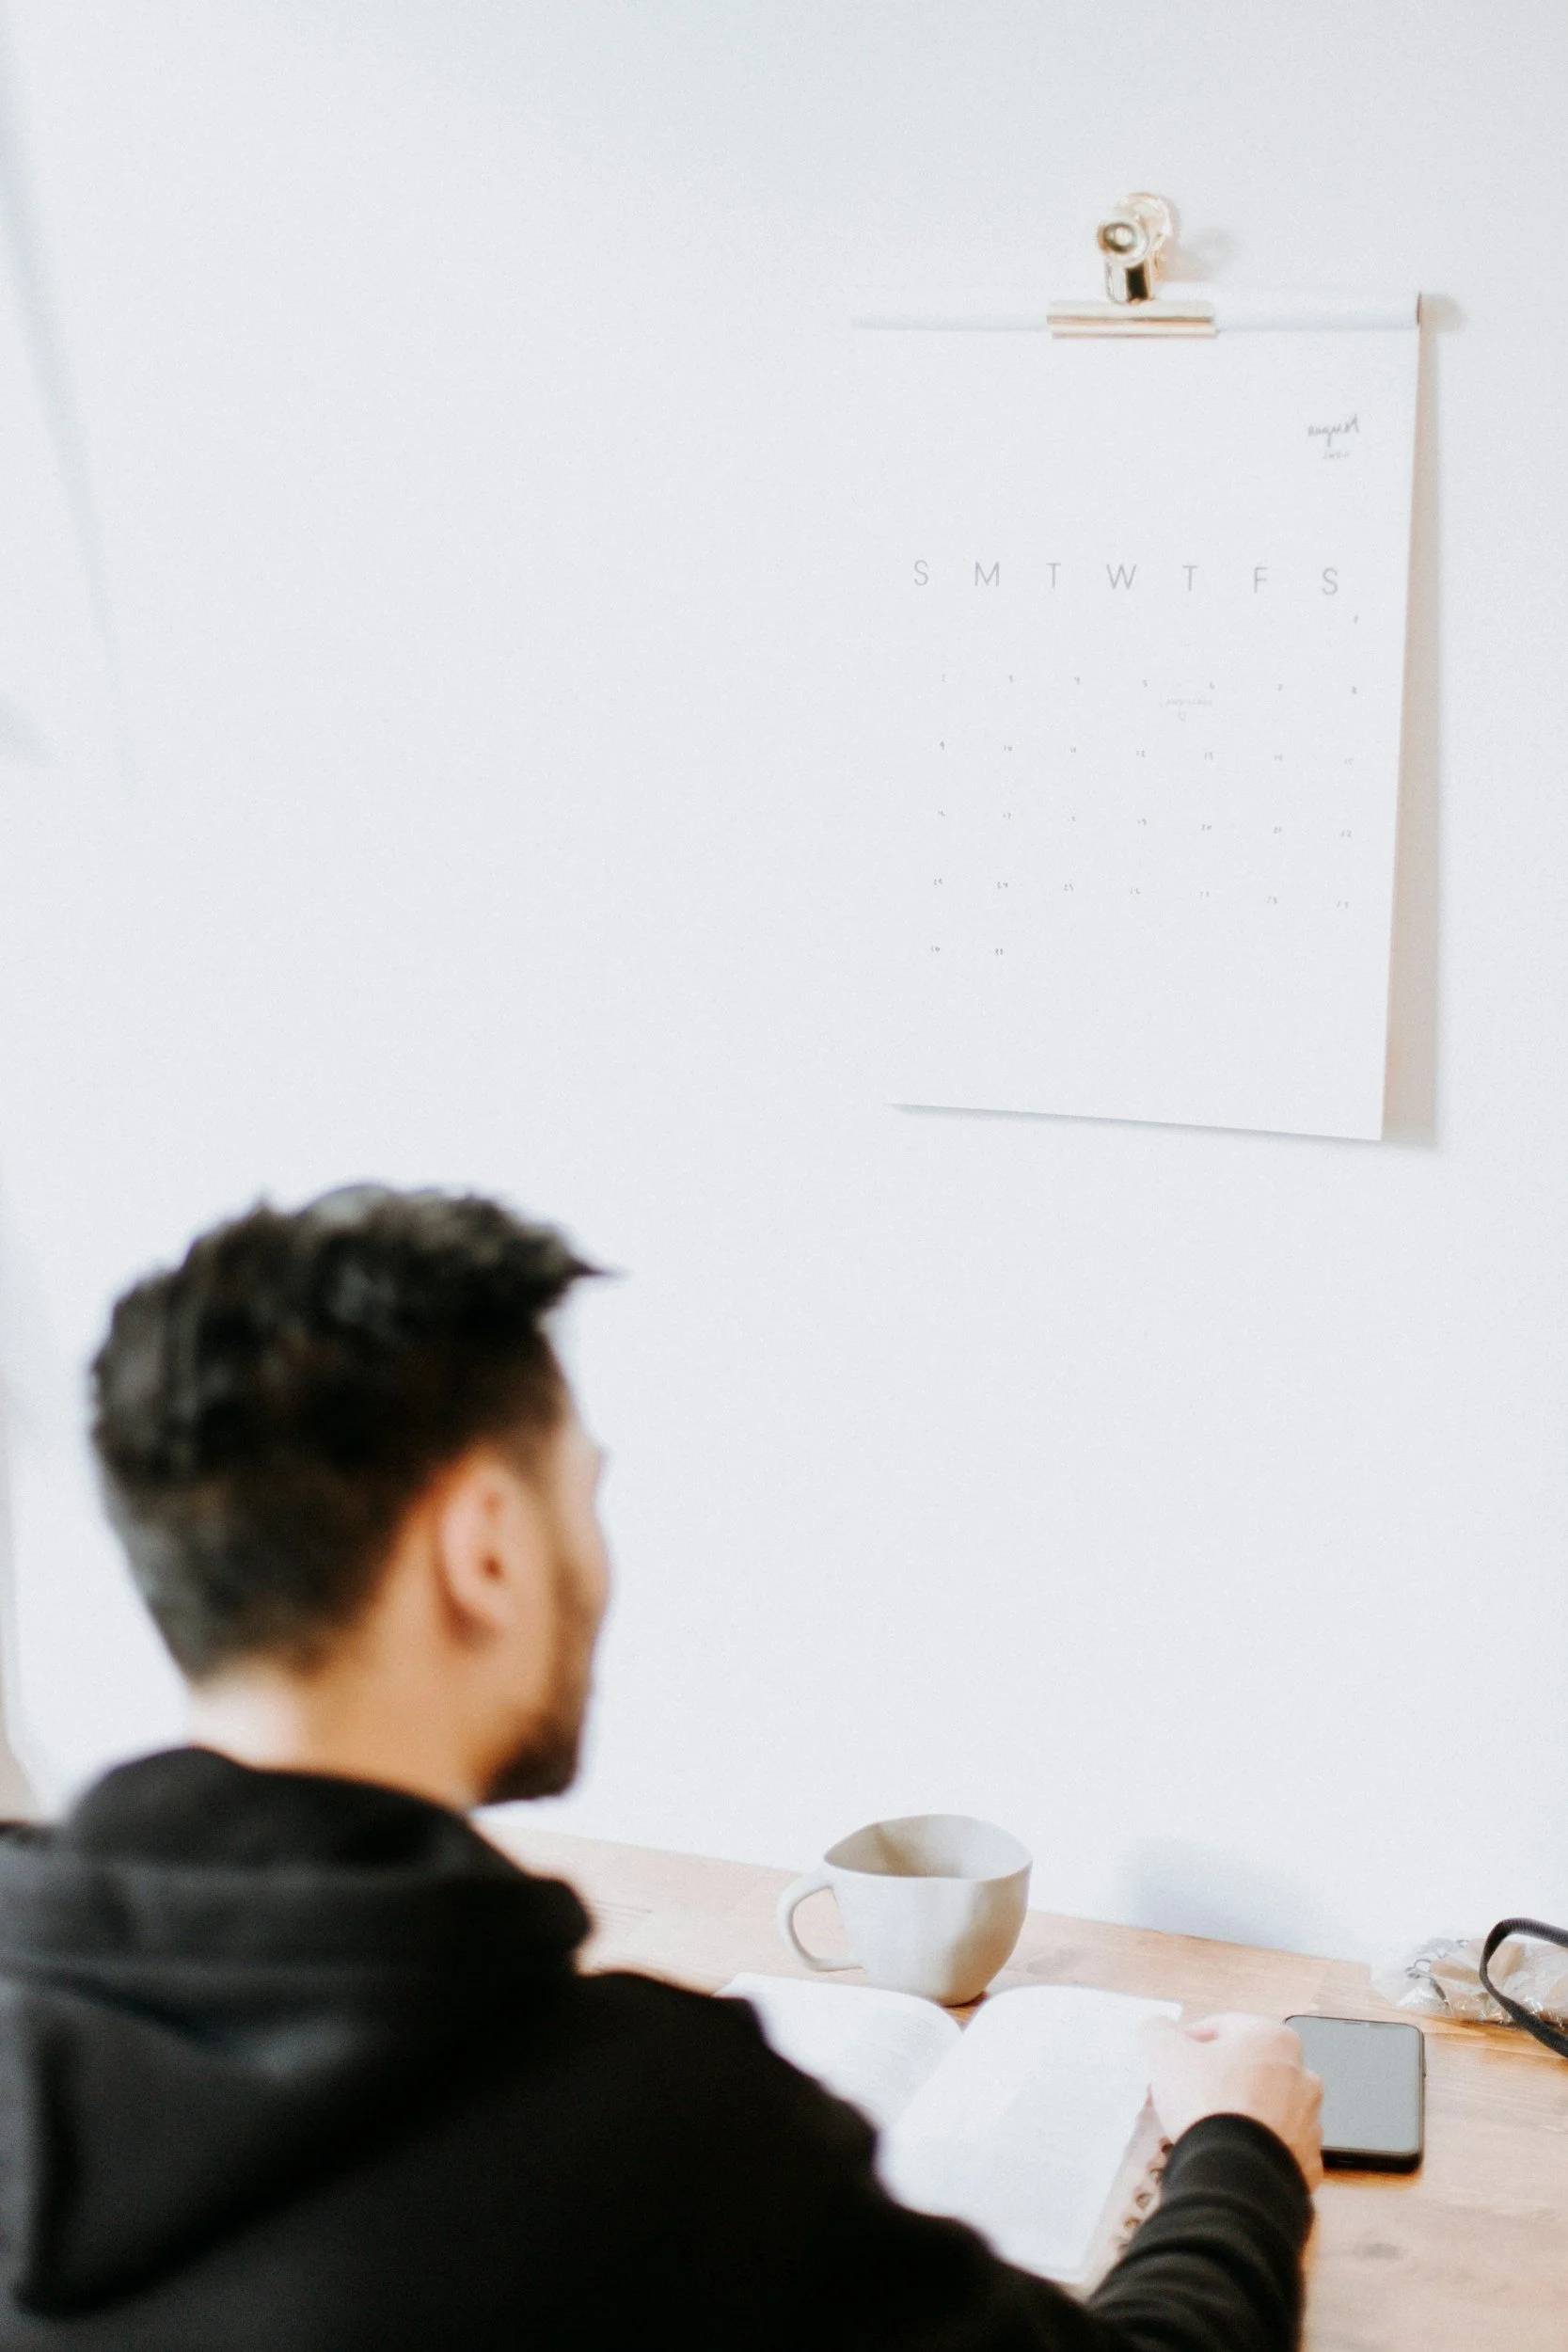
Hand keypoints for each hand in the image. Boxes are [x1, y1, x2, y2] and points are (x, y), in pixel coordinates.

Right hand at [1142, 2012, 1323, 2190]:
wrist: (1239, 2175)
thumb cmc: (1207, 2102)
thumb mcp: (1166, 2052)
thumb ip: (1159, 2030)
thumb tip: (1159, 2029)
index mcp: (1274, 2038)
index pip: (1222, 2028)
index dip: (1189, 2044)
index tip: (1170, 2065)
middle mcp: (1302, 2075)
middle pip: (1247, 2069)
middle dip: (1216, 2079)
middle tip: (1185, 2098)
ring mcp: (1310, 2122)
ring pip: (1265, 2109)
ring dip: (1239, 2113)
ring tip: (1207, 2131)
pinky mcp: (1308, 2162)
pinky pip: (1275, 2147)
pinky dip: (1255, 2148)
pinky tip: (1230, 2155)